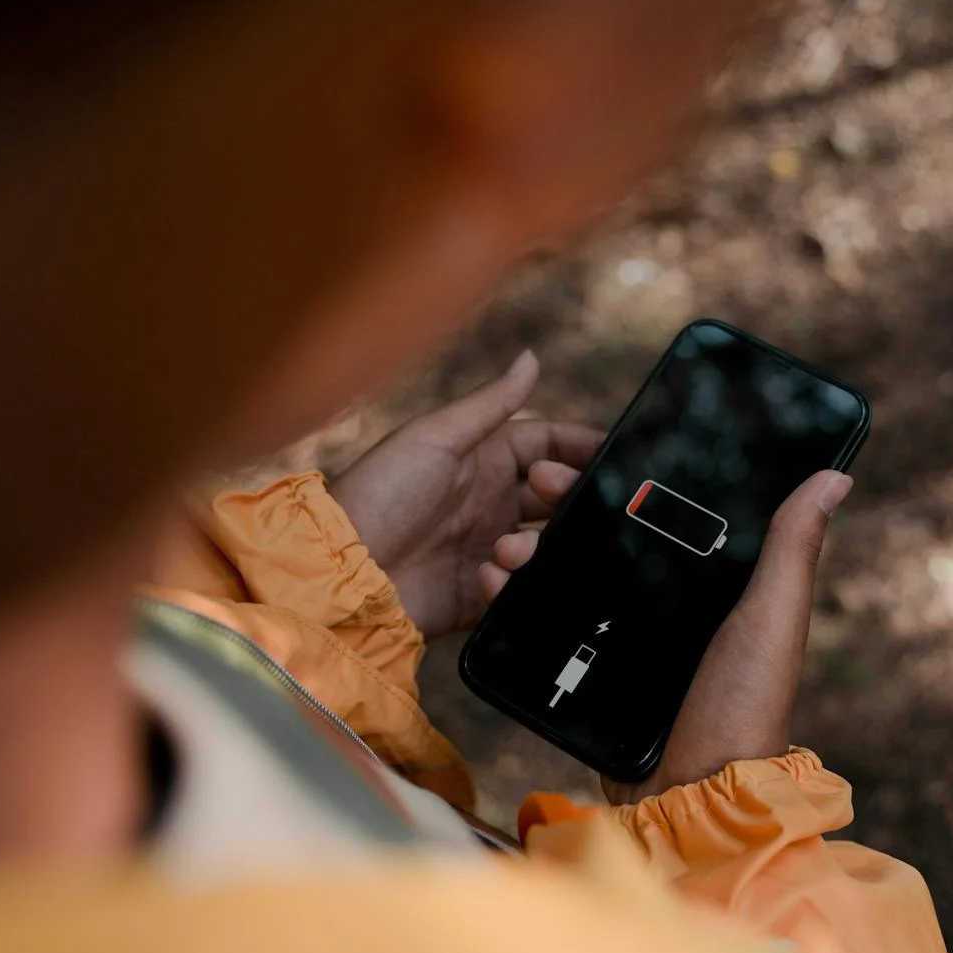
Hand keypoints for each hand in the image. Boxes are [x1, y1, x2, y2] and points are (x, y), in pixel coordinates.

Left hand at [330, 351, 602, 638]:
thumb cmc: (381, 490)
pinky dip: (513, 585)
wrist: (339, 569)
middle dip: (567, 499)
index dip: (580, 448)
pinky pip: (520, 592)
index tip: (612, 457)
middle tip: (553, 499)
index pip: (549, 444)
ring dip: (536, 546)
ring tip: (506, 551)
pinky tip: (486, 578)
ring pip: (546, 546)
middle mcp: (491, 503)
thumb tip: (532, 357)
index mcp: (484, 458)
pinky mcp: (479, 595)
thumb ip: (492, 403)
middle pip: (557, 497)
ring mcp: (488, 548)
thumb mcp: (438, 436)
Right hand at [480, 468, 853, 803]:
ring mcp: (625, 640)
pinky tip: (493, 583)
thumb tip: (838, 474)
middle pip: (605, 536)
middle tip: (534, 484)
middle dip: (564, 506)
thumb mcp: (771, 619)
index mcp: (714, 585)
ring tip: (504, 544)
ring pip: (568, 575)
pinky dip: (517, 601)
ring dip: (530, 549)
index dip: (623, 477)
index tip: (588, 449)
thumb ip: (793, 550)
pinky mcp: (589, 674)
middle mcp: (667, 607)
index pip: (663, 511)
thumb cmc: (746, 707)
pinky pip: (548, 626)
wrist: (689, 796)